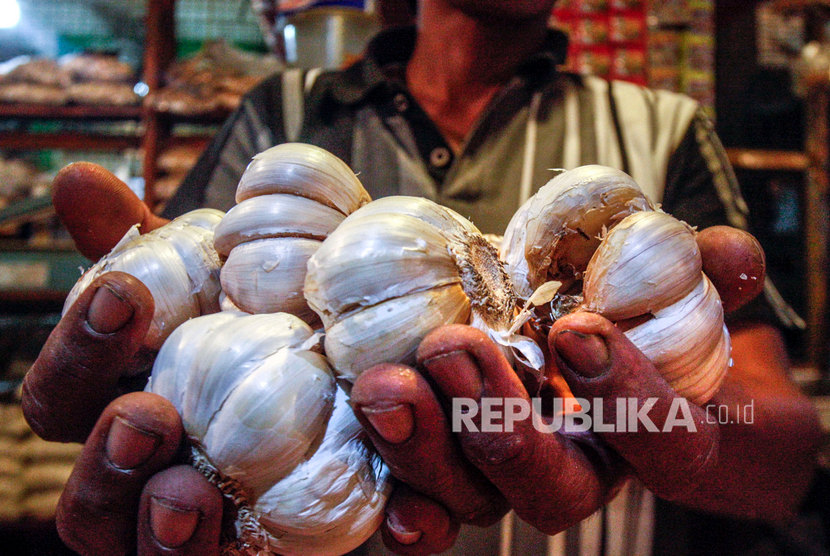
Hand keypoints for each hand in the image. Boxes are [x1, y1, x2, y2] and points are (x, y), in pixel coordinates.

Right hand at [23, 163, 458, 554]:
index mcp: (125, 414)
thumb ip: (151, 246)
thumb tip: (81, 180)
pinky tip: (385, 513)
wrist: (359, 366)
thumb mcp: (217, 281)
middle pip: (93, 510)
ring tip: (189, 492)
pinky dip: (347, 538)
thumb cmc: (264, 325)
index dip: (80, 350)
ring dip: (168, 538)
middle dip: (108, 466)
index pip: (63, 401)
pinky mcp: (299, 547)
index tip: (125, 293)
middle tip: (146, 414)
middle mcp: (157, 484)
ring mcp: (220, 532)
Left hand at [350, 225, 812, 539]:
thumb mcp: (676, 285)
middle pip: (551, 491)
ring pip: (473, 497)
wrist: (584, 337)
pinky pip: (426, 505)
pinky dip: (399, 496)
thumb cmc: (636, 315)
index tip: (578, 331)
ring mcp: (512, 478)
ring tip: (385, 384)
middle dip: (499, 426)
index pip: (661, 443)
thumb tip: (730, 254)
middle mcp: (581, 470)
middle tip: (453, 349)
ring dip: (425, 445)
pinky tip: (372, 459)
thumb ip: (707, 272)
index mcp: (654, 437)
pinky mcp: (454, 471)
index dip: (624, 396)